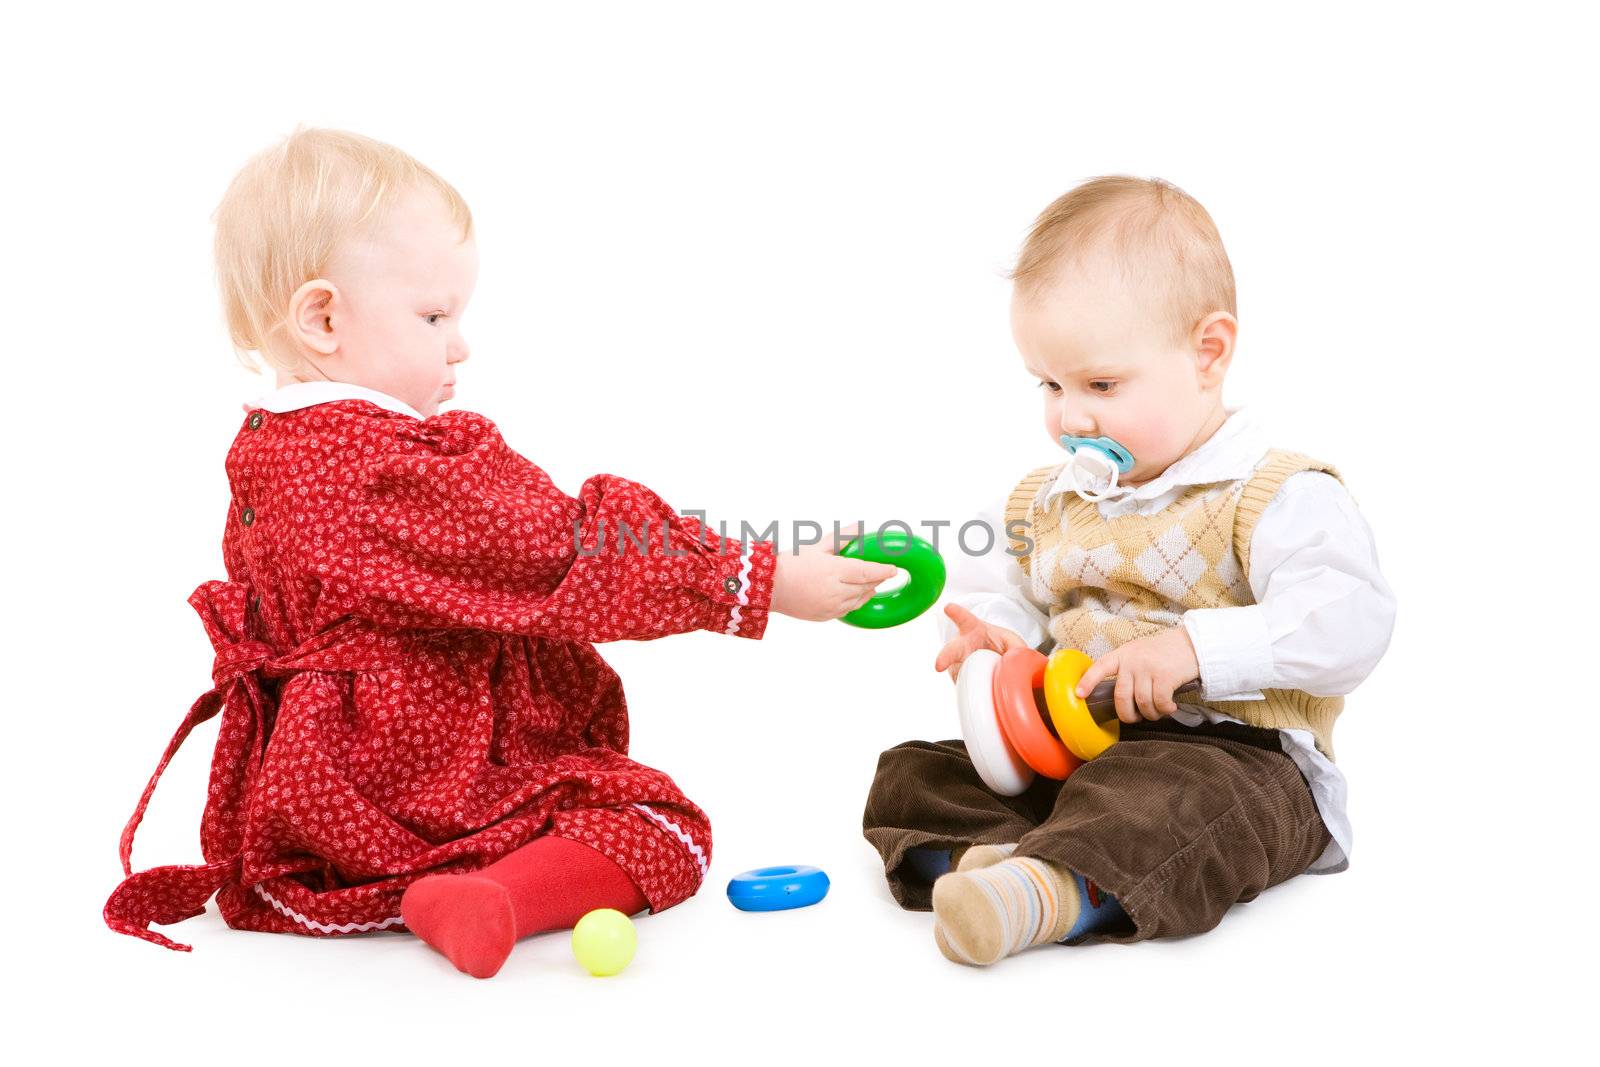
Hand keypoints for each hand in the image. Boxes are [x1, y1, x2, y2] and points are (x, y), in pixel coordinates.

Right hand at [771, 523, 899, 621]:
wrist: (769, 587)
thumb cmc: (791, 563)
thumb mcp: (817, 546)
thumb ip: (841, 538)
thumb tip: (860, 527)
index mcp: (833, 571)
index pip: (866, 572)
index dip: (882, 571)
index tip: (893, 568)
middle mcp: (834, 591)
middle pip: (865, 587)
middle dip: (876, 579)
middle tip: (882, 572)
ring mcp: (830, 606)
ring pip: (859, 600)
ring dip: (867, 591)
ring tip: (871, 583)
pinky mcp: (825, 616)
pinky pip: (848, 610)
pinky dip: (855, 601)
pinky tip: (855, 594)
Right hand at [934, 603, 1030, 681]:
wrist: (993, 660)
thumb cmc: (999, 646)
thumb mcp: (1013, 642)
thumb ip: (1017, 649)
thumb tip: (1015, 664)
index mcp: (973, 630)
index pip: (964, 619)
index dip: (956, 613)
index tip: (949, 608)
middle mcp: (962, 646)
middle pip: (951, 650)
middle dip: (946, 657)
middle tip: (939, 665)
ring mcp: (959, 665)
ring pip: (961, 675)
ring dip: (970, 681)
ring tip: (982, 683)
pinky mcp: (961, 681)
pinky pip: (969, 688)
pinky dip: (979, 691)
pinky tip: (986, 689)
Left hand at [1074, 626, 1200, 722]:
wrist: (1192, 643)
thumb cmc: (1164, 653)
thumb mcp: (1139, 653)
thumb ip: (1127, 669)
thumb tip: (1119, 697)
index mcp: (1123, 654)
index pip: (1100, 667)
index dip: (1087, 682)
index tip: (1079, 695)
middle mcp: (1132, 660)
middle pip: (1121, 696)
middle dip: (1126, 714)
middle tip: (1135, 718)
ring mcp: (1148, 667)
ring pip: (1141, 703)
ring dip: (1150, 714)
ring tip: (1157, 712)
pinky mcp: (1165, 676)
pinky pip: (1159, 702)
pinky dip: (1164, 710)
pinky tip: (1169, 707)